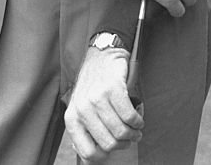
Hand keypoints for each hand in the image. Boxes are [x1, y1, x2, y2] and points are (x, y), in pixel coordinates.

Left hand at [65, 47, 142, 161]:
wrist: (101, 56)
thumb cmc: (93, 84)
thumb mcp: (81, 108)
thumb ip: (85, 130)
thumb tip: (91, 156)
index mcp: (72, 119)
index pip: (88, 152)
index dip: (105, 155)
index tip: (114, 148)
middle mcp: (82, 110)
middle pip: (109, 144)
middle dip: (124, 144)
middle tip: (131, 138)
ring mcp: (97, 99)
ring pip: (121, 131)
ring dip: (134, 133)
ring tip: (137, 129)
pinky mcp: (113, 89)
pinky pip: (129, 116)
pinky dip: (137, 121)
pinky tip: (138, 118)